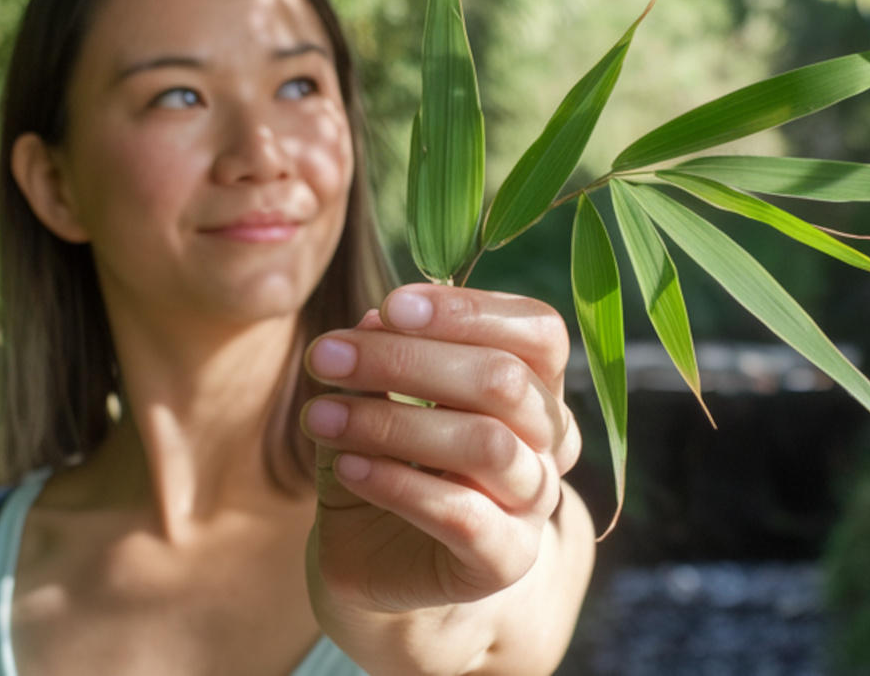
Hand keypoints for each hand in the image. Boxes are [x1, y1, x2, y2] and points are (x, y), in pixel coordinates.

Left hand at [300, 284, 582, 616]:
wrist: (376, 565)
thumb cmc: (384, 466)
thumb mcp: (374, 402)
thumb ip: (383, 361)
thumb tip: (379, 316)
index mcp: (534, 387)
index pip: (537, 331)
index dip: (469, 311)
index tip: (390, 305)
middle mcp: (549, 441)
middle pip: (506, 380)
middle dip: (407, 359)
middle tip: (325, 356)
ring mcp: (535, 504)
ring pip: (488, 445)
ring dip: (392, 423)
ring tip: (319, 416)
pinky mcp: (506, 559)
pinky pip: (464, 514)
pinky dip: (397, 484)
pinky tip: (346, 467)